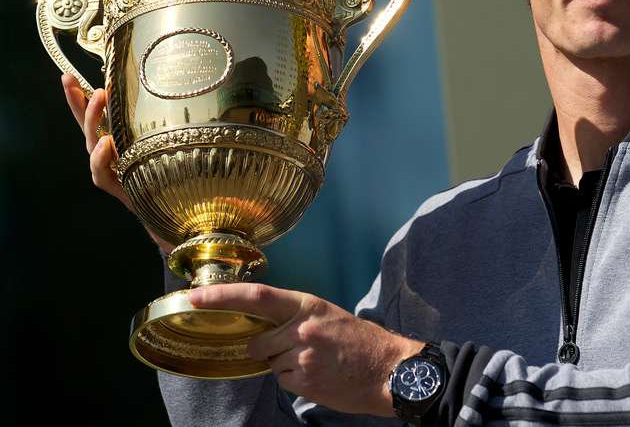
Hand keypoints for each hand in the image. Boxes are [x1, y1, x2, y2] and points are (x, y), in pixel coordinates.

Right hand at [62, 73, 173, 253]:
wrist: (175, 211)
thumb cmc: (171, 171)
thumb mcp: (164, 142)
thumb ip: (161, 125)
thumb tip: (175, 89)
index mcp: (116, 139)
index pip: (94, 115)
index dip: (78, 97)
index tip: (66, 75)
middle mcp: (107, 153)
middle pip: (86, 125)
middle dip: (79, 103)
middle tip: (81, 82)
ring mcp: (109, 170)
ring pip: (92, 143)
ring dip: (93, 120)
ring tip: (98, 97)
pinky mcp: (116, 186)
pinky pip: (101, 172)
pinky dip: (101, 157)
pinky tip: (105, 143)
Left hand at [190, 283, 424, 415]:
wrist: (388, 368)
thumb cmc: (358, 340)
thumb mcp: (326, 314)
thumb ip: (293, 316)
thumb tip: (259, 325)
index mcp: (306, 304)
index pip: (256, 295)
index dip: (221, 296)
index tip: (194, 297)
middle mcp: (302, 327)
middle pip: (256, 341)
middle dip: (263, 347)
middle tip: (291, 347)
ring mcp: (302, 356)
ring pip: (269, 362)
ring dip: (282, 364)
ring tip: (314, 361)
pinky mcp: (304, 381)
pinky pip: (282, 380)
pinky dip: (293, 379)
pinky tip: (317, 374)